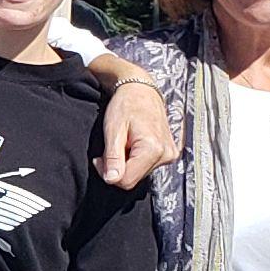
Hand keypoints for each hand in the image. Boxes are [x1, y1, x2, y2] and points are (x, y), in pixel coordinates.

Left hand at [92, 64, 178, 188]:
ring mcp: (170, 155)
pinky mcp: (169, 154)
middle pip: (133, 178)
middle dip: (117, 167)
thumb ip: (113, 157)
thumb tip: (112, 180)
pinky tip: (132, 144)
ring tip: (123, 142)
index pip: (126, 181)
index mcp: (153, 149)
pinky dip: (135, 159)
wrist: (141, 90)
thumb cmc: (126, 104)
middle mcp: (166, 154)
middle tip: (112, 147)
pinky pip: (146, 166)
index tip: (100, 158)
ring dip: (126, 163)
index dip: (109, 173)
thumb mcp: (113, 130)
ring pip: (139, 174)